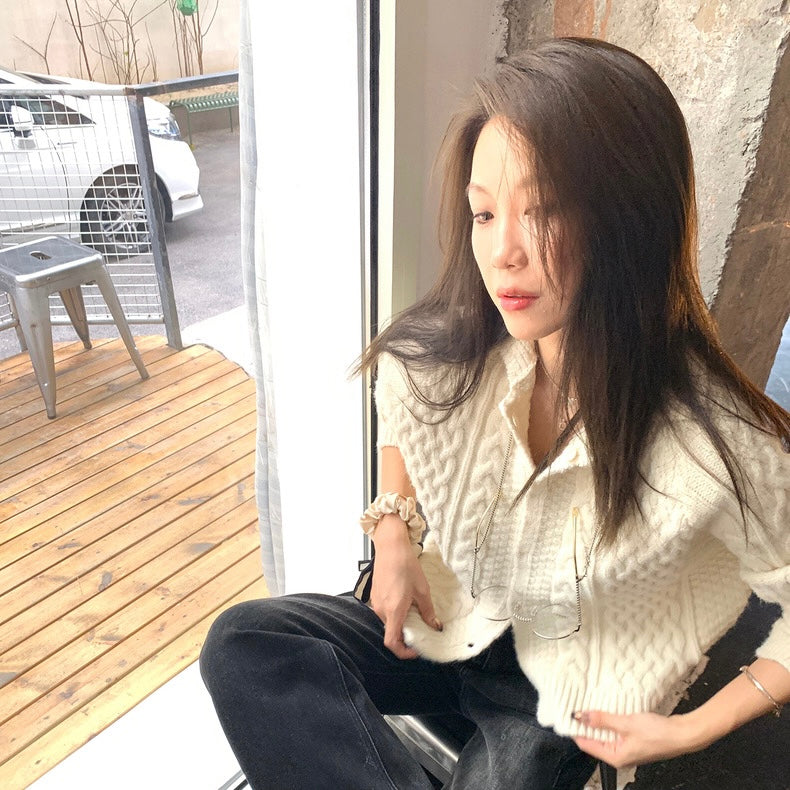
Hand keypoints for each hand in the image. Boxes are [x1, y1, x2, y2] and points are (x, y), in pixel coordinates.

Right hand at [370, 515, 441, 659]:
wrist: (390, 546)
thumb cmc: (406, 565)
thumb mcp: (422, 590)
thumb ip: (428, 611)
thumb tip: (434, 626)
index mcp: (393, 610)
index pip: (392, 642)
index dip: (404, 652)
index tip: (416, 650)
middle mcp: (381, 609)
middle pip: (392, 632)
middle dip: (407, 635)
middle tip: (422, 627)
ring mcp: (376, 602)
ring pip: (389, 621)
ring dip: (401, 622)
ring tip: (415, 610)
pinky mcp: (375, 595)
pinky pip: (385, 611)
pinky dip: (396, 612)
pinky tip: (406, 600)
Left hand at [571, 710, 707, 768]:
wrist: (683, 734)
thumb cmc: (659, 734)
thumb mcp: (626, 724)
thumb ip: (602, 720)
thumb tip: (582, 717)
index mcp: (616, 757)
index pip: (586, 744)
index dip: (574, 729)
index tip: (565, 714)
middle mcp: (620, 756)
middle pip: (594, 739)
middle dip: (586, 723)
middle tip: (576, 705)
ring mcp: (627, 748)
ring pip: (605, 734)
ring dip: (598, 721)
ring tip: (589, 705)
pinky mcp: (633, 741)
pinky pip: (615, 731)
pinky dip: (610, 721)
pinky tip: (607, 710)